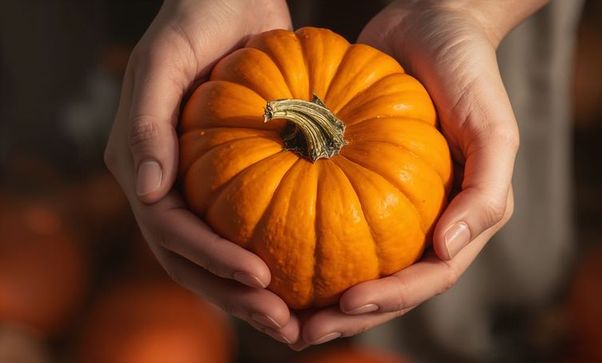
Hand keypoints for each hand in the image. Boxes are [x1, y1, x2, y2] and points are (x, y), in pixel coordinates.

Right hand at [104, 0, 299, 343]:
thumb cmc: (193, 18)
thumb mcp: (164, 59)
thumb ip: (147, 122)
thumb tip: (148, 191)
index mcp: (144, 168)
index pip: (171, 233)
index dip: (212, 261)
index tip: (262, 278)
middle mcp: (169, 187)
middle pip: (196, 262)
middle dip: (237, 297)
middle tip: (287, 325)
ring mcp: (203, 189)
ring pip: (224, 256)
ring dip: (258, 293)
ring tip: (302, 320)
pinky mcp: (237, 181)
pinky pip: (256, 227)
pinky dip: (279, 256)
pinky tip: (315, 276)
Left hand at [291, 0, 545, 348]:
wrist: (433, 23)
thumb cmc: (469, 72)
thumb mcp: (494, 128)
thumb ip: (486, 192)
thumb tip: (447, 250)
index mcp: (460, 219)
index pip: (428, 276)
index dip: (390, 299)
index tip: (345, 305)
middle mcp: (423, 220)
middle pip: (386, 285)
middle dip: (346, 316)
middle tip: (299, 332)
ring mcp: (388, 203)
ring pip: (352, 262)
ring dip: (318, 294)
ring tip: (275, 310)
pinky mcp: (357, 179)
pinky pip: (327, 217)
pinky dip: (301, 240)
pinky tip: (266, 252)